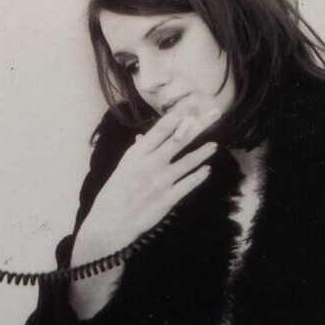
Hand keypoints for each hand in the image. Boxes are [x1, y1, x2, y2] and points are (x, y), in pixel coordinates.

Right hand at [75, 104, 220, 257]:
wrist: (109, 224)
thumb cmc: (114, 193)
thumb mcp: (123, 167)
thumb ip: (137, 151)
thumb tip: (144, 136)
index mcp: (137, 153)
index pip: (162, 128)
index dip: (179, 113)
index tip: (193, 101)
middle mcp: (150, 164)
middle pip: (180, 139)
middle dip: (199, 124)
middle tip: (215, 112)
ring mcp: (161, 182)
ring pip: (188, 162)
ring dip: (203, 152)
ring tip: (214, 145)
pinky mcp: (168, 200)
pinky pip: (188, 184)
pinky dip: (199, 176)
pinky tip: (207, 170)